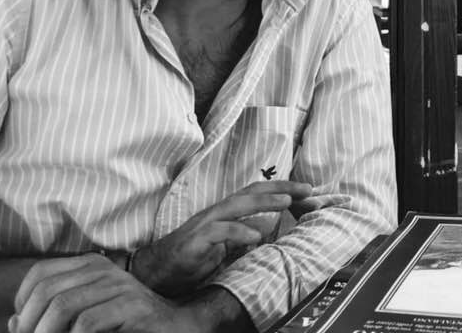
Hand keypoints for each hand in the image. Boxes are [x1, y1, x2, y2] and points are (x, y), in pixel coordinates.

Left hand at [10, 254, 199, 332]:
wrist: (175, 327)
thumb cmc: (126, 323)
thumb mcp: (86, 313)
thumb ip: (53, 314)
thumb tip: (13, 321)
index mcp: (92, 265)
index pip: (41, 274)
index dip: (22, 302)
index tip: (23, 327)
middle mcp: (105, 269)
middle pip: (47, 291)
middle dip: (28, 324)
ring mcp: (121, 286)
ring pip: (63, 307)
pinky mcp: (133, 308)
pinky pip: (87, 323)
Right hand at [131, 179, 312, 296]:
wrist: (156, 272)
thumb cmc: (192, 259)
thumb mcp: (225, 248)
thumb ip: (244, 238)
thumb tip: (269, 232)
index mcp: (225, 213)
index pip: (256, 193)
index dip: (280, 189)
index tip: (305, 190)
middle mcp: (217, 213)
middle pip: (250, 193)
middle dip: (280, 189)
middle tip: (305, 189)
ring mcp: (205, 224)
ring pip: (237, 206)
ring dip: (263, 202)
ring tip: (286, 202)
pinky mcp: (195, 241)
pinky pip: (220, 232)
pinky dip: (239, 232)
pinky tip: (256, 236)